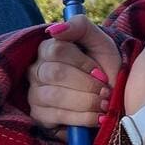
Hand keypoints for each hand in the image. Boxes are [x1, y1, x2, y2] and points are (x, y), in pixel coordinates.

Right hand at [27, 15, 120, 141]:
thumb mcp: (100, 42)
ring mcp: (34, 93)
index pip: (58, 50)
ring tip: (105, 104)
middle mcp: (36, 69)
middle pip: (55, 73)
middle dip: (87, 84)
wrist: (111, 95)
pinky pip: (56, 116)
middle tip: (106, 91)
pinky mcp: (39, 115)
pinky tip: (98, 117)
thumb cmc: (104, 65)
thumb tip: (54, 30)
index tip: (102, 73)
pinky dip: (82, 117)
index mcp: (48, 48)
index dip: (83, 63)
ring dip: (86, 101)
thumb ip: (80, 26)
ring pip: (54, 96)